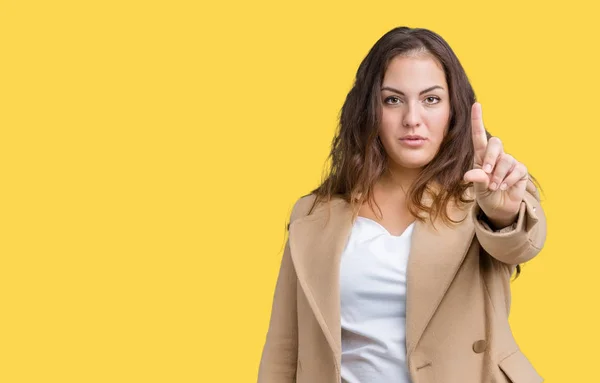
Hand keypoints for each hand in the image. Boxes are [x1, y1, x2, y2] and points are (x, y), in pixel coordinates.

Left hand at [463, 103, 528, 227]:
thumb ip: (476, 179)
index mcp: (481, 156)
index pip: (479, 135)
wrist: (499, 208)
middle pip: (495, 143)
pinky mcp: (520, 170)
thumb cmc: (485, 194)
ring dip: (498, 175)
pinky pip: (516, 169)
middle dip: (490, 158)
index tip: (476, 105)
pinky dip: (508, 180)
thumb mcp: (478, 188)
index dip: (477, 120)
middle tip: (486, 173)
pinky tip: (504, 187)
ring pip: (505, 160)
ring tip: (494, 187)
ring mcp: (509, 162)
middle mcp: (495, 156)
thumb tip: (470, 174)